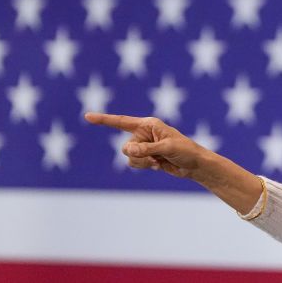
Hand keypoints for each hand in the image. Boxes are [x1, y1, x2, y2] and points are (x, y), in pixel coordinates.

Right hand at [84, 113, 208, 180]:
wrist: (194, 164)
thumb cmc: (185, 151)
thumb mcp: (167, 148)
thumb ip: (146, 149)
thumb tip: (128, 151)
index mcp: (148, 124)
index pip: (122, 121)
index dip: (104, 119)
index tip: (87, 116)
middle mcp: (143, 133)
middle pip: (125, 146)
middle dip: (138, 154)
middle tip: (155, 156)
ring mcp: (144, 145)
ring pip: (128, 156)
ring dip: (141, 162)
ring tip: (158, 160)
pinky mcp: (146, 156)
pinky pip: (134, 163)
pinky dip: (143, 166)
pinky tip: (158, 164)